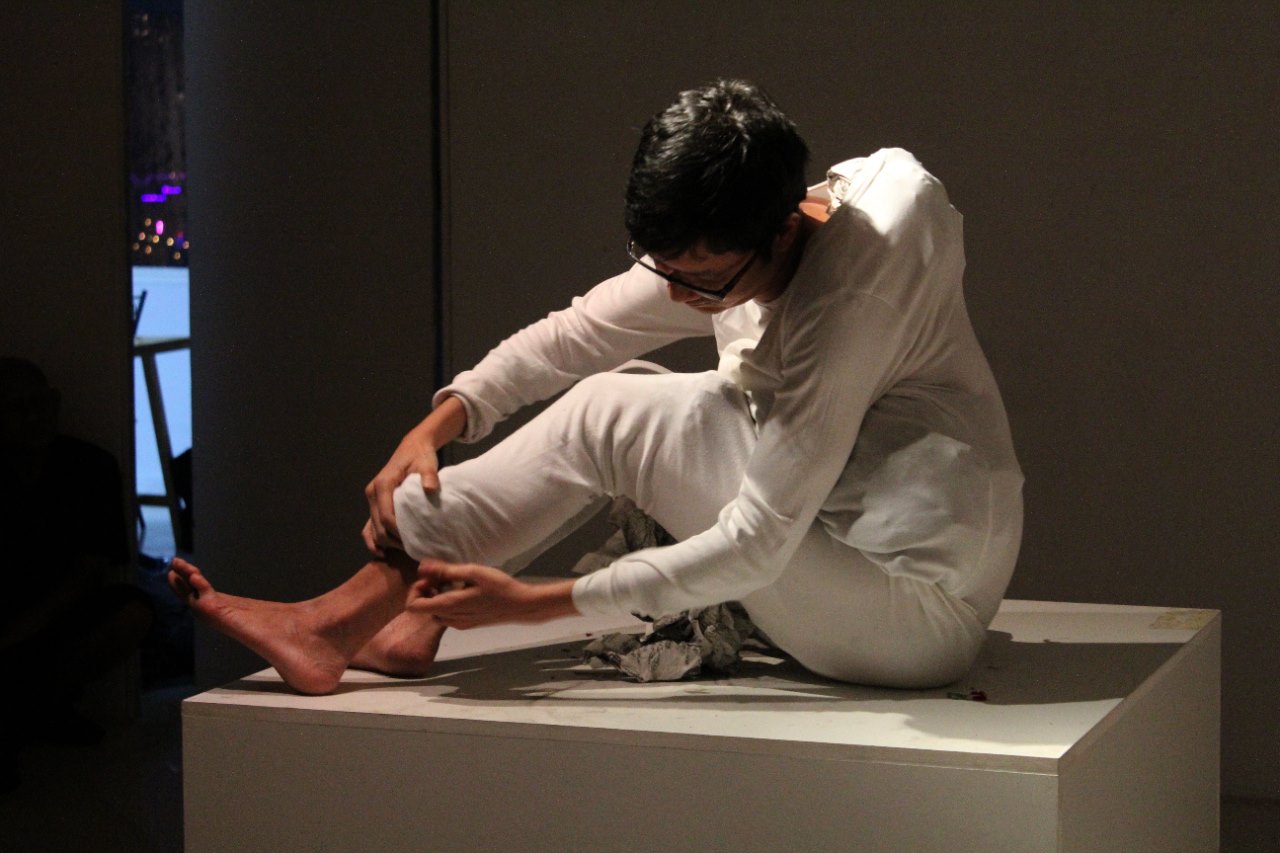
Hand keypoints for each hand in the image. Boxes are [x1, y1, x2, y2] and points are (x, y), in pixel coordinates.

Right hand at [363, 434, 439, 555]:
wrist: (413, 447)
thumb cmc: (421, 456)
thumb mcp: (427, 464)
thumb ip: (429, 476)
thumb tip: (430, 488)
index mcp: (383, 485)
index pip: (387, 517)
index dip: (399, 533)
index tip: (415, 542)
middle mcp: (372, 493)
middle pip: (378, 527)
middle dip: (393, 542)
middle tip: (413, 550)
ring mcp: (372, 499)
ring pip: (372, 528)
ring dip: (385, 543)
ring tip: (403, 553)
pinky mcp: (375, 503)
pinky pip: (370, 525)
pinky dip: (374, 539)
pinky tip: (383, 554)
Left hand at [408, 559, 577, 628]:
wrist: (521, 605)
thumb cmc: (499, 586)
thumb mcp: (473, 572)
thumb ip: (446, 570)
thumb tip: (422, 567)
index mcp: (449, 606)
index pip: (413, 606)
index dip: (415, 590)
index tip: (431, 577)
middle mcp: (450, 619)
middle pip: (423, 609)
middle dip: (427, 591)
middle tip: (443, 576)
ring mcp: (459, 624)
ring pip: (435, 613)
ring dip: (437, 597)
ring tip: (454, 582)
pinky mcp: (467, 625)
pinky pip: (447, 616)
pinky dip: (448, 603)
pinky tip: (464, 591)